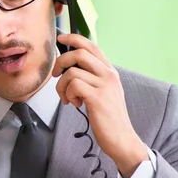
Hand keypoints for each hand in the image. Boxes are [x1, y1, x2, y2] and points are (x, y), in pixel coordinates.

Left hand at [52, 33, 147, 177]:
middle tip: (56, 76)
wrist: (121, 138)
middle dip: (60, 62)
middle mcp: (108, 75)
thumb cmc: (109, 118)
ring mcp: (104, 86)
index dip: (74, 38)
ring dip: (61, 86)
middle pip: (79, 53)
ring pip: (72, 72)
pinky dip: (68, 94)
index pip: (91, 45)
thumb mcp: (103, 92)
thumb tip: (70, 68)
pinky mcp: (97, 98)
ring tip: (67, 98)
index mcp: (110, 71)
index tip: (61, 38)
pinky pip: (73, 85)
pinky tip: (74, 104)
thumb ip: (91, 79)